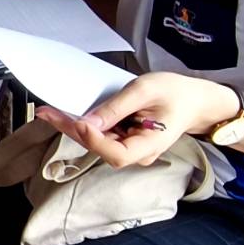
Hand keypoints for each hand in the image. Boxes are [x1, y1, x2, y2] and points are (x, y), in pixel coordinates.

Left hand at [35, 72, 238, 168]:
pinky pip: (101, 135)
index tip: (81, 122)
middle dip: (72, 130)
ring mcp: (130, 148)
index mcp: (149, 145)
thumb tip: (88, 121)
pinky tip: (68, 114)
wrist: (196, 100)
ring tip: (50, 112)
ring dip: (73, 127)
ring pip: (96, 142)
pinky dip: (84, 124)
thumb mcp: (145, 90)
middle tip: (47, 113)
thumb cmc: (176, 93)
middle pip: (99, 148)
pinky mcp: (124, 140)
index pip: (116, 154)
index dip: (95, 141)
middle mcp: (137, 153)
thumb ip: (116, 108)